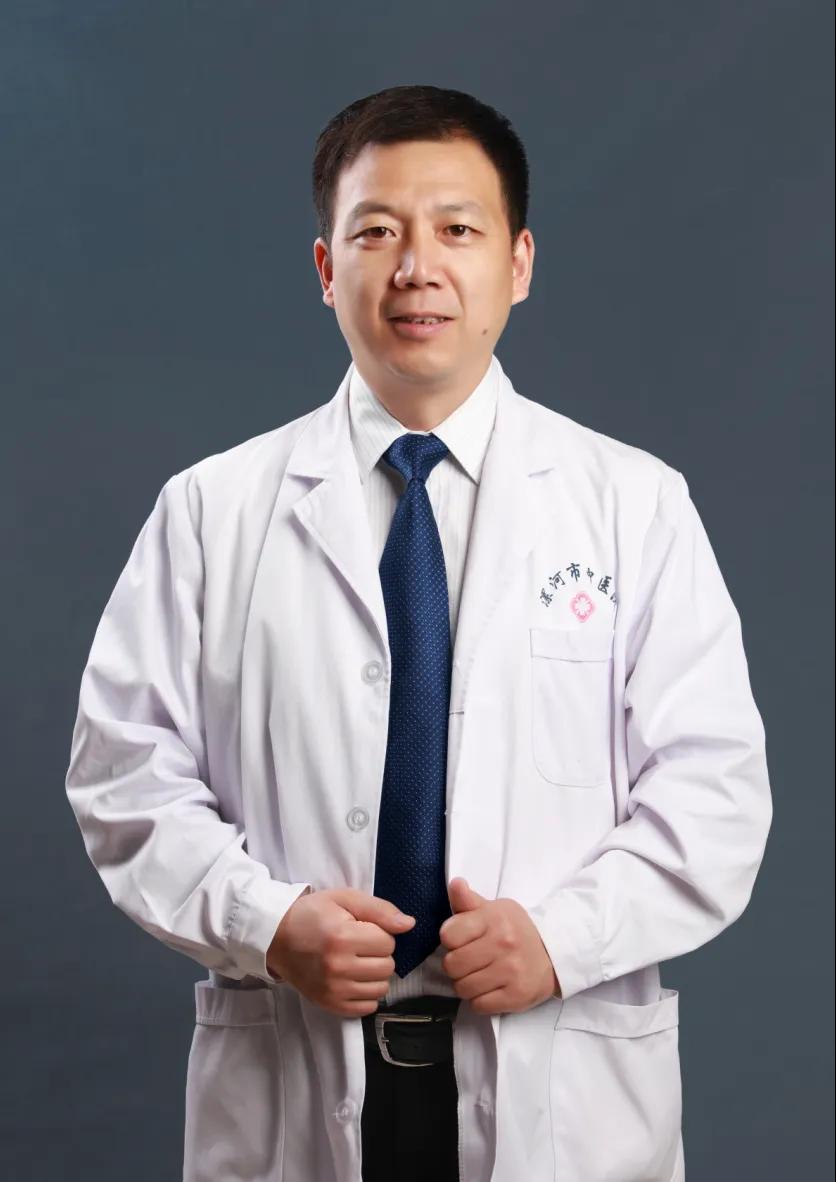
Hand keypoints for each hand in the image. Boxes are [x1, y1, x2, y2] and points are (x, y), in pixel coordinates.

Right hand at [267, 888, 414, 1017]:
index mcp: (342, 937)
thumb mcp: (344, 899)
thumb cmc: (313, 914)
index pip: (388, 943)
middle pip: (387, 967)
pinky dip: (366, 994)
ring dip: (375, 974)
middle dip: (379, 954)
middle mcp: (338, 967)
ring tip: (357, 961)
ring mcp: (333, 989)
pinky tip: (354, 979)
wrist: (276, 937)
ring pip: (381, 988)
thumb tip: (409, 924)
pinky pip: (367, 1008)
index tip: (363, 929)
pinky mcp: (329, 1004)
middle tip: (360, 945)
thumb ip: (380, 909)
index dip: (380, 933)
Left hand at [439, 878, 560, 1014]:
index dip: (450, 939)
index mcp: (494, 918)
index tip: (460, 940)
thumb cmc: (517, 930)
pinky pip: (479, 1005)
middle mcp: (503, 944)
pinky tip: (489, 988)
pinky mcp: (516, 996)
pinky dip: (479, 1000)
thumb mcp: (495, 909)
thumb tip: (455, 884)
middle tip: (468, 961)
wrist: (554, 952)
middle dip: (455, 965)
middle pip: (452, 965)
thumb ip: (469, 900)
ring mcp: (511, 971)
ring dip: (465, 984)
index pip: (448, 935)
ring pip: (463, 988)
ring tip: (478, 975)